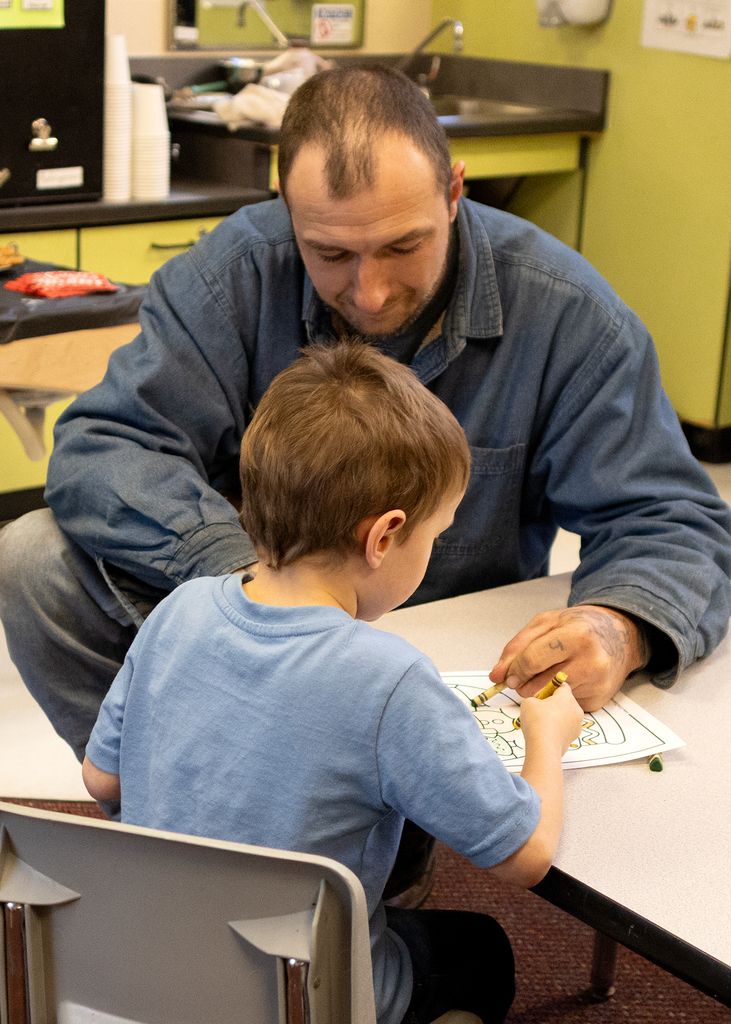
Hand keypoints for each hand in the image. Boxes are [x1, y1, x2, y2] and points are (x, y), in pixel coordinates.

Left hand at [489, 605, 647, 711]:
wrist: (619, 636)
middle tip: (524, 677)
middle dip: (523, 684)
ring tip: (546, 675)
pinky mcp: (598, 700)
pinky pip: (563, 705)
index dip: (514, 670)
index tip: (509, 675)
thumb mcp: (547, 623)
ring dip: (538, 691)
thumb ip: (517, 646)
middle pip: (538, 685)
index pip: (533, 660)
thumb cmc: (580, 626)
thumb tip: (497, 675)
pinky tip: (566, 681)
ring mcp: (596, 683)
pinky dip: (557, 697)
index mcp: (577, 635)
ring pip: (548, 699)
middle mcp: (591, 660)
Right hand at [518, 678, 584, 755]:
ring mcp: (577, 725)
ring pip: (565, 716)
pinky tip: (544, 733)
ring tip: (540, 724)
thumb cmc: (536, 721)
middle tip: (538, 710)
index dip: (549, 688)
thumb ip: (534, 699)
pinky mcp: (573, 738)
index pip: (562, 685)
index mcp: (567, 698)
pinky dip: (556, 729)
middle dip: (551, 704)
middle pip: (564, 701)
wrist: (543, 747)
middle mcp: (576, 710)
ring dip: (554, 717)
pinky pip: (565, 728)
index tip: (539, 697)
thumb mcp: (528, 702)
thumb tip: (537, 705)